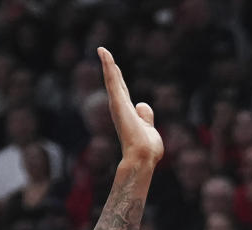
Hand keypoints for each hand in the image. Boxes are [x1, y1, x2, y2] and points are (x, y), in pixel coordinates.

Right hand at [97, 48, 162, 168]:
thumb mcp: (149, 127)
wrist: (143, 157)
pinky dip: (108, 66)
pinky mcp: (118, 102)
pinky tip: (104, 53)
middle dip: (110, 68)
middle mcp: (120, 108)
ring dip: (107, 63)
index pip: (122, 92)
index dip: (119, 79)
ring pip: (112, 80)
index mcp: (127, 113)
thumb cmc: (147, 149)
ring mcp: (118, 105)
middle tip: (104, 52)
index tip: (114, 67)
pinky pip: (112, 80)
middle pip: (116, 83)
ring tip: (102, 49)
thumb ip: (146, 116)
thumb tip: (142, 105)